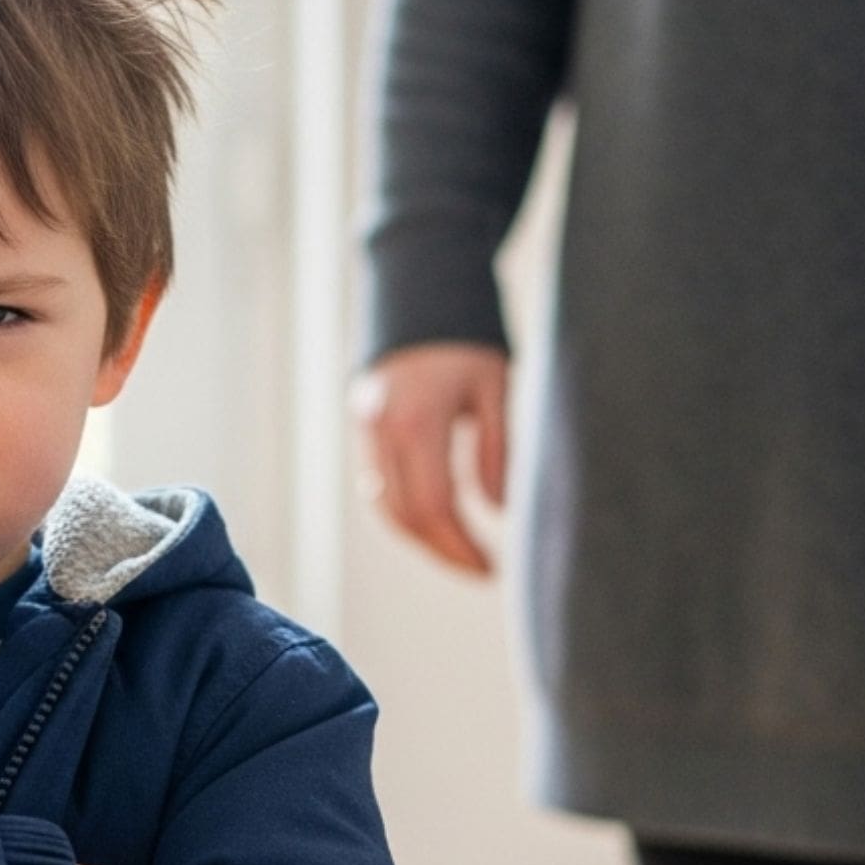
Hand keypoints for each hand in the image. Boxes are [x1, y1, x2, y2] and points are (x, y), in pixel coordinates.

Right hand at [350, 341, 509, 575]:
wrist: (418, 294)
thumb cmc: (466, 341)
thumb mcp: (496, 388)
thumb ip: (498, 450)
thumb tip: (498, 510)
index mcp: (418, 423)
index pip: (434, 506)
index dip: (461, 545)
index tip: (491, 568)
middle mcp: (384, 434)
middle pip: (406, 516)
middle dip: (443, 550)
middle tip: (482, 570)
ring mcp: (369, 434)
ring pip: (387, 507)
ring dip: (422, 537)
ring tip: (461, 553)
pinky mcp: (366, 432)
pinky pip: (379, 488)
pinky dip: (405, 513)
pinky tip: (435, 524)